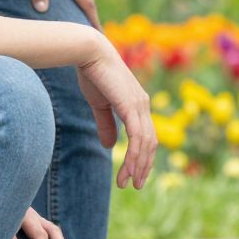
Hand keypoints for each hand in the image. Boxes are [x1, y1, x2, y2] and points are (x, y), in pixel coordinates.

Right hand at [76, 39, 157, 187]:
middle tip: (135, 186)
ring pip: (145, 143)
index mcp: (138, 105)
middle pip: (150, 143)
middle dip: (143, 166)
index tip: (133, 174)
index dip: (141, 157)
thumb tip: (109, 145)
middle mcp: (143, 106)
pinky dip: (134, 155)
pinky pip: (137, 136)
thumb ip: (106, 125)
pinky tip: (128, 168)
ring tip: (129, 183)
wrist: (89, 53)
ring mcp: (139, 105)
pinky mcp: (131, 105)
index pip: (146, 137)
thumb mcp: (99, 105)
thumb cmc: (93, 75)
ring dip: (138, 166)